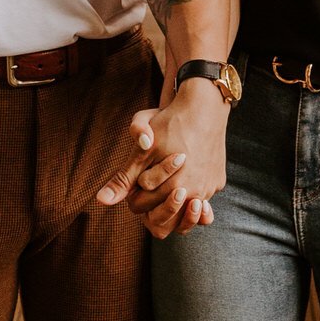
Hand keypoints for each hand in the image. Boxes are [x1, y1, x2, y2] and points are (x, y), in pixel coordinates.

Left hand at [96, 81, 227, 237]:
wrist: (203, 107)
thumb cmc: (169, 124)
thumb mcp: (141, 150)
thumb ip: (123, 178)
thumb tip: (102, 201)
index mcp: (172, 188)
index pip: (139, 206)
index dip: (134, 191)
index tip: (139, 174)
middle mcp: (193, 194)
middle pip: (160, 212)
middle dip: (151, 197)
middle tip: (152, 175)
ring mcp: (208, 189)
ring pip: (184, 210)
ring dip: (173, 200)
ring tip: (168, 181)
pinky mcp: (217, 182)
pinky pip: (202, 197)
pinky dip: (192, 191)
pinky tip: (186, 174)